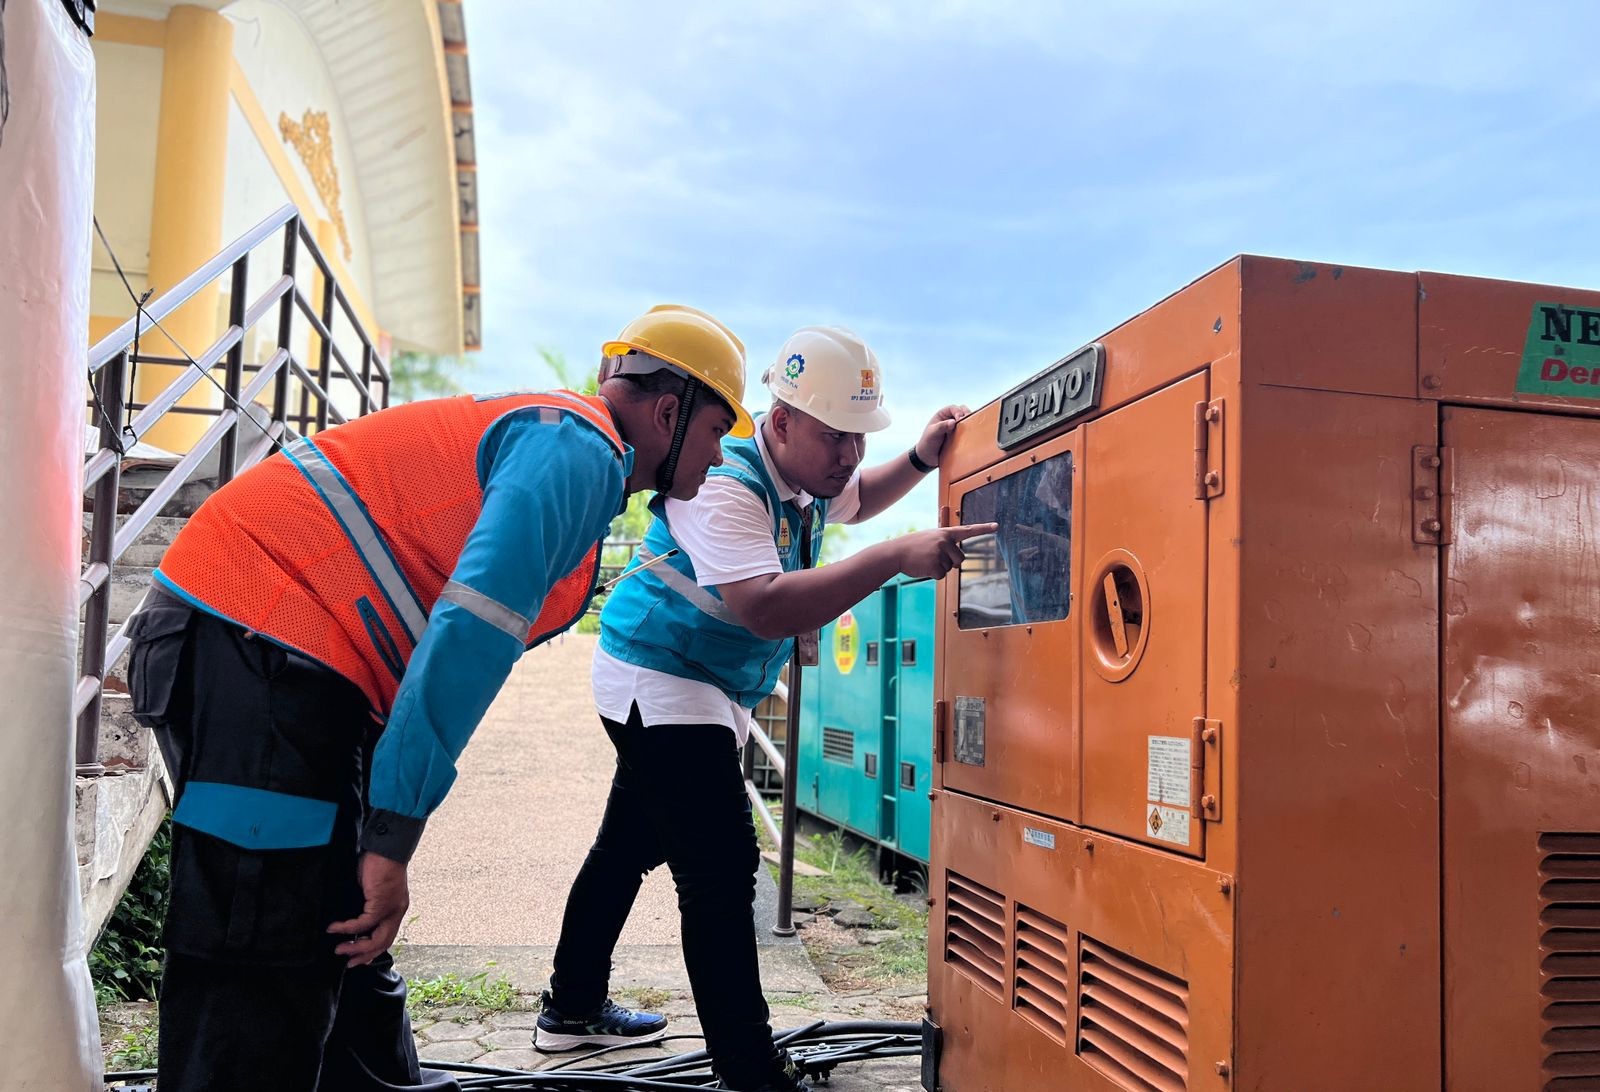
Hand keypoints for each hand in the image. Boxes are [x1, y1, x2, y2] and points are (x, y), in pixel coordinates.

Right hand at [327, 851, 409, 967]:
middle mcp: (397, 912)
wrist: (386, 848)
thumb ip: (366, 906)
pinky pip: (363, 924)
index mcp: (396, 909)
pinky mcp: (382, 904)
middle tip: (349, 962)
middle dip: (364, 955)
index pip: (387, 936)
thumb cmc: (378, 863)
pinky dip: (347, 929)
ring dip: (355, 947)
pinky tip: (335, 928)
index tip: (360, 959)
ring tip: (339, 949)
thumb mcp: (372, 890)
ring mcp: (391, 910)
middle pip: (383, 943)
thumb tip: (350, 919)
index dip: (373, 950)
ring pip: (375, 939)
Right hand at [893, 523, 997, 579]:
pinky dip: (933, 575)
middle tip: (934, 557)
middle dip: (951, 562)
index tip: (997, 527)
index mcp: (945, 533)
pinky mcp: (935, 566)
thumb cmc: (913, 546)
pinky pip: (942, 575)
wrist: (896, 552)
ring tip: (926, 560)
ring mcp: (940, 553)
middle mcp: (945, 541)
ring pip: (950, 568)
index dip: (983, 529)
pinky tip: (923, 567)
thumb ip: (945, 543)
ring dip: (939, 568)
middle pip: (961, 559)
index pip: (968, 530)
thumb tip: (957, 559)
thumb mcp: (930, 537)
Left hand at [913, 405, 970, 468]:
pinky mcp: (958, 436)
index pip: (953, 408)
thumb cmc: (927, 443)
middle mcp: (949, 419)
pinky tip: (970, 435)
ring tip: (971, 427)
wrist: (928, 457)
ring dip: (969, 422)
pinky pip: (966, 431)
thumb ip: (941, 426)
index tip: (960, 419)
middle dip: (967, 414)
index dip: (958, 412)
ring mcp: (955, 427)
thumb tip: (953, 422)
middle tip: (970, 421)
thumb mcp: (932, 433)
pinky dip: (969, 431)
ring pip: (966, 420)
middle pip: (962, 411)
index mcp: (942, 415)